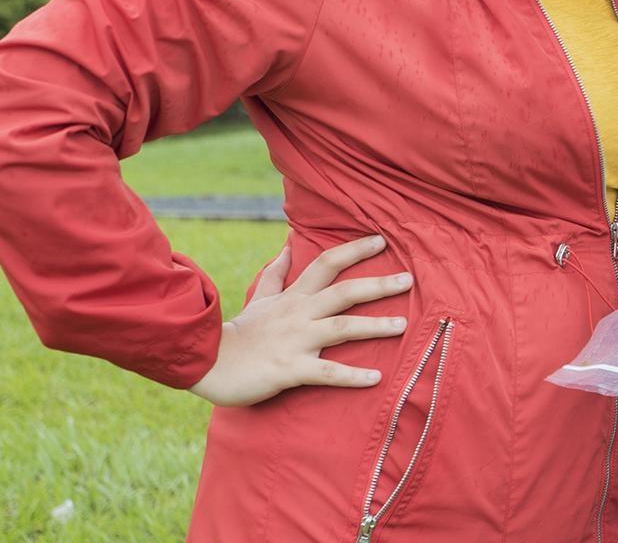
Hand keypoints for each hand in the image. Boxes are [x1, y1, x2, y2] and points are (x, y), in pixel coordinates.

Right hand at [188, 234, 412, 407]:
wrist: (208, 364)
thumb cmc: (240, 334)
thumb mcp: (258, 299)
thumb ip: (276, 276)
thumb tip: (286, 248)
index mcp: (294, 297)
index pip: (326, 264)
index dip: (354, 250)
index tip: (381, 240)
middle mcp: (299, 314)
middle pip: (344, 292)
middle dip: (378, 284)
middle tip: (409, 279)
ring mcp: (295, 341)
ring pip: (341, 328)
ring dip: (374, 327)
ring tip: (402, 326)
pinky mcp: (290, 369)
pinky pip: (327, 373)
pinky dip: (352, 376)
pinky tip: (376, 378)